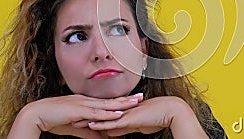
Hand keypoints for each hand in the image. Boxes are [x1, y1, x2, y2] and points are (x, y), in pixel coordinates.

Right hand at [8, 93, 142, 138]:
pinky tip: (119, 113)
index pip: (107, 102)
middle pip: (111, 100)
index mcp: (86, 102)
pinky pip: (96, 112)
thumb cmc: (54, 119)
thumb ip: (89, 132)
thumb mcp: (76, 127)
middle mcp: (87, 100)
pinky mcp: (78, 110)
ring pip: (107, 104)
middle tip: (142, 96)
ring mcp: (83, 103)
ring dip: (122, 103)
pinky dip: (109, 113)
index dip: (121, 101)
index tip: (134, 99)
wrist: (37, 114)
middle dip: (127, 99)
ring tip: (136, 102)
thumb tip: (102, 137)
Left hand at [86, 96, 208, 137]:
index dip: (91, 114)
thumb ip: (123, 128)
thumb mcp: (137, 126)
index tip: (79, 116)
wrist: (172, 110)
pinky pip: (112, 122)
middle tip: (71, 117)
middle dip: (85, 115)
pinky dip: (101, 124)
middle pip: (100, 112)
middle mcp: (123, 109)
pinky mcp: (130, 118)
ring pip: (103, 117)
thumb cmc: (159, 117)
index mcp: (124, 110)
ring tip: (74, 122)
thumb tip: (111, 133)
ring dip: (88, 120)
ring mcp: (125, 113)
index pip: (104, 113)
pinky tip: (90, 126)